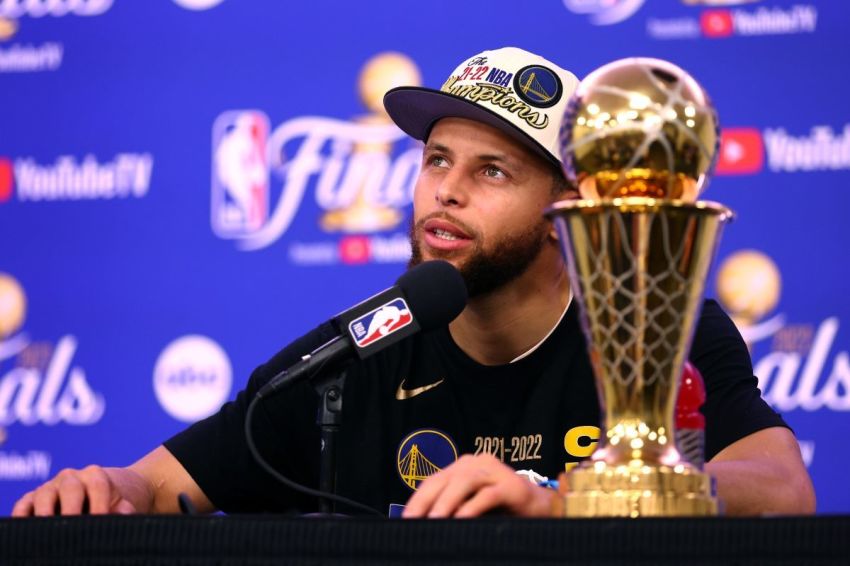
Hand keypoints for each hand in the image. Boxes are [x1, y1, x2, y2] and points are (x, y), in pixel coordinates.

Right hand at [12, 465, 138, 516]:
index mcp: (95, 475)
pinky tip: (28, 527)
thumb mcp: (123, 505)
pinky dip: (22, 514)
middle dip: (72, 509)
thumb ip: (125, 509)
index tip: (101, 521)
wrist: (102, 494)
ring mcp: (50, 487)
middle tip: (73, 528)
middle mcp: (71, 477)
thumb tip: (123, 513)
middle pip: (70, 488)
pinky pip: (24, 504)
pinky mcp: (32, 499)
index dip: (100, 505)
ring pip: (44, 495)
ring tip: (49, 532)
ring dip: (45, 513)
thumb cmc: (113, 503)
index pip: (98, 487)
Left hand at [402, 453, 555, 517]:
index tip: (403, 520)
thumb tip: (423, 529)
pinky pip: (486, 495)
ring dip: (446, 503)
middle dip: (425, 502)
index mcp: (462, 467)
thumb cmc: (501, 511)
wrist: (540, 508)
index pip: (433, 482)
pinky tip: (461, 520)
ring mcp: (494, 471)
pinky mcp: (510, 485)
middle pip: (444, 479)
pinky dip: (472, 508)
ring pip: (463, 482)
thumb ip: (451, 513)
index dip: (417, 500)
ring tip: (434, 521)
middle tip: (413, 522)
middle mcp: (476, 463)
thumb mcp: (471, 510)